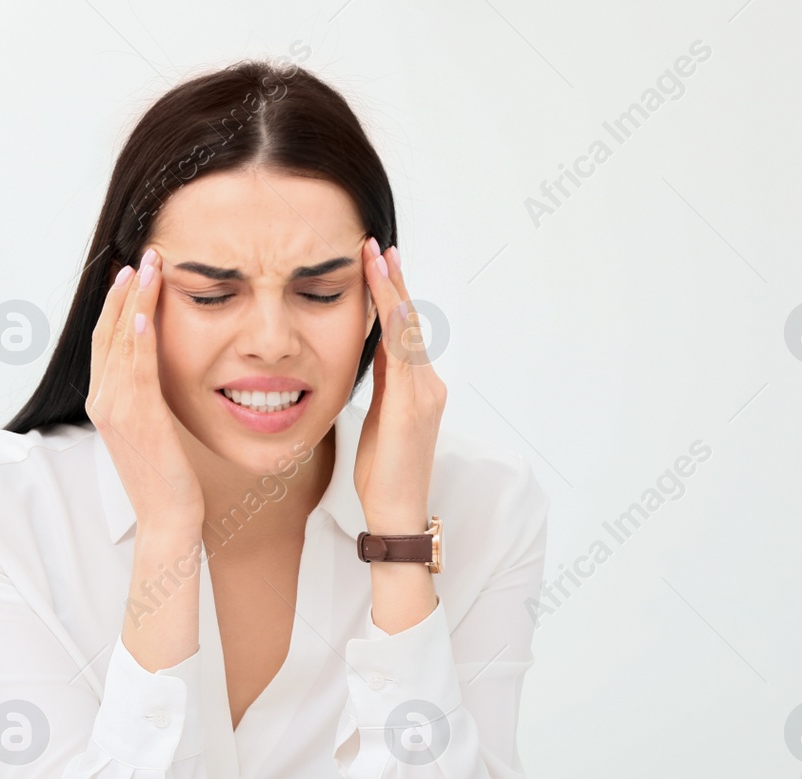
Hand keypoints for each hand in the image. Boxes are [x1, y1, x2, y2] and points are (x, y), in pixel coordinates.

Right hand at [86, 248, 204, 533]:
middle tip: (143, 256)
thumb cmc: (166, 478)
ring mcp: (116, 410)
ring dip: (134, 302)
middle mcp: (102, 402)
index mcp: (104, 403)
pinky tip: (143, 313)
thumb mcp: (153, 429)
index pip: (106, 341)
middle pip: (107, 333)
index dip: (116, 304)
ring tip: (148, 268)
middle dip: (124, 292)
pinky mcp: (138, 419)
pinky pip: (136, 370)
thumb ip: (148, 397)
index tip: (131, 273)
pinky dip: (138, 338)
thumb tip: (159, 371)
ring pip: (121, 343)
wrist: (168, 518)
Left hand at [354, 238, 444, 532]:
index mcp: (417, 388)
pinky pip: (404, 356)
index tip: (376, 264)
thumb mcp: (377, 418)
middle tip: (377, 245)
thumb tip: (373, 349)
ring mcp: (426, 394)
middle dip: (394, 282)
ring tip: (378, 258)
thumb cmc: (383, 472)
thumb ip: (382, 383)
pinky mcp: (416, 406)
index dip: (390, 296)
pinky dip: (396, 324)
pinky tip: (388, 301)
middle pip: (409, 323)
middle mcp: (428, 385)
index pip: (402, 331)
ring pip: (408, 332)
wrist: (396, 511)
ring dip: (392, 293)